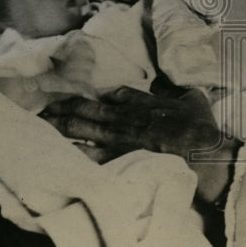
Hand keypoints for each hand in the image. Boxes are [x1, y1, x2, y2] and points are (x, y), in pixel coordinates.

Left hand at [40, 86, 239, 200]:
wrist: (204, 153)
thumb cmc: (201, 128)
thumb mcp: (190, 98)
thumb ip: (171, 91)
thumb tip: (158, 86)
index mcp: (138, 103)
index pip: (106, 96)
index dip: (84, 96)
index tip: (68, 98)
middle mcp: (123, 119)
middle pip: (84, 111)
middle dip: (61, 110)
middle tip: (41, 110)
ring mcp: (119, 140)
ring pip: (80, 130)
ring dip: (58, 127)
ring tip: (41, 126)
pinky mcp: (121, 161)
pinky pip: (89, 156)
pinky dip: (71, 153)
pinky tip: (55, 153)